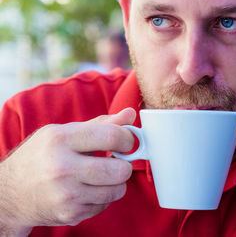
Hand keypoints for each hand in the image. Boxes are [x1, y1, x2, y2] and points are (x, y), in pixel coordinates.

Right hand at [0, 108, 135, 232]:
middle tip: (116, 161)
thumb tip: (130, 115)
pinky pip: (105, 204)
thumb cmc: (42, 156)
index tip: (127, 142)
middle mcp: (62, 168)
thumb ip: (101, 124)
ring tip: (100, 175)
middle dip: (125, 164)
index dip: (128, 139)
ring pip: (117, 190)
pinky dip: (102, 197)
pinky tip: (88, 189)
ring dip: (115, 182)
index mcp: (61, 139)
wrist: (11, 193)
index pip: (112, 136)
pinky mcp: (70, 214)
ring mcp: (66, 194)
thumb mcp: (64, 132)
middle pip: (120, 169)